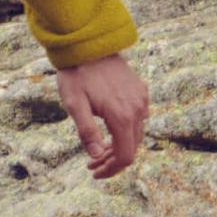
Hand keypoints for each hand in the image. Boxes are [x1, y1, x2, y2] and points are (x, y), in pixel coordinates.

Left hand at [55, 54, 149, 177]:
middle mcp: (137, 109)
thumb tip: (97, 157)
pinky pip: (138, 118)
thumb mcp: (75, 105)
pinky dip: (126, 130)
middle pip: (132, 147)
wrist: (89, 43)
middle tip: (92, 164)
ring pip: (136, 133)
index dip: (111, 169)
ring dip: (120, 146)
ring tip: (98, 151)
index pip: (125, 156)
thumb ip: (87, 132)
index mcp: (122, 116)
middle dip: (113, 160)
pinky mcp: (140, 91)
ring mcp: (141, 99)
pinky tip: (109, 130)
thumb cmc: (77, 74)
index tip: (95, 172)